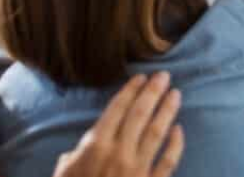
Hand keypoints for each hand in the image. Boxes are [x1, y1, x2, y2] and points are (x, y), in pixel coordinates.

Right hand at [54, 72, 184, 176]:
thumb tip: (85, 146)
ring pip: (156, 134)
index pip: (117, 110)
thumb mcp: (63, 173)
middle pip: (139, 116)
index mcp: (95, 146)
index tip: (141, 77)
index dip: (130, 91)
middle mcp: (118, 154)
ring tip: (176, 95)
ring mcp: (137, 171)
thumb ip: (76, 155)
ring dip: (167, 112)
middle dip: (152, 93)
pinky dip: (175, 147)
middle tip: (164, 76)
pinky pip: (167, 164)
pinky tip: (180, 131)